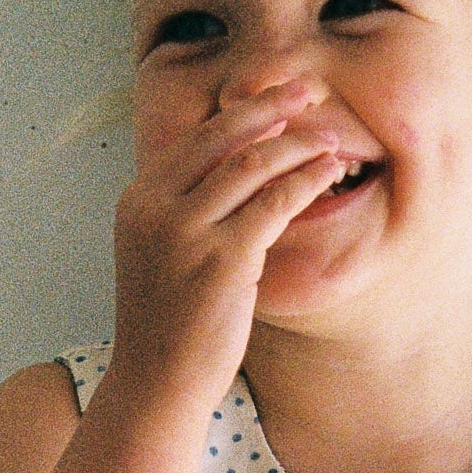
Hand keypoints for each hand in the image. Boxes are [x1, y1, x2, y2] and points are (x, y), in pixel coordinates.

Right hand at [109, 78, 347, 413]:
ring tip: (333, 135)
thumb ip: (187, 212)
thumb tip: (236, 172)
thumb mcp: (162, 255)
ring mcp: (186, 232)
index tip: (278, 95)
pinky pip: (274, 203)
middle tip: (311, 88)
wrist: (155, 384)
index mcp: (138, 200)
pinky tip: (330, 172)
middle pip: (222, 137)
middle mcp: (155, 207)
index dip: (242, 111)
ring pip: (252, 164)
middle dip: (272, 106)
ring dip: (299, 143)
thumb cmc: (168, 326)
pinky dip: (306, 181)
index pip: (195, 138)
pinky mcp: (222, 260)